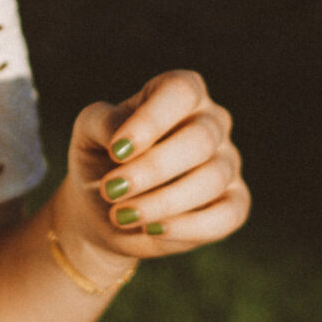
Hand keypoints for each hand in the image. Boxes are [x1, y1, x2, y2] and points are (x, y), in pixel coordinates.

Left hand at [52, 70, 249, 273]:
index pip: (181, 92)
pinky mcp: (234, 203)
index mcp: (180, 93)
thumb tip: (121, 136)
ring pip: (212, 179)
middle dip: (152, 169)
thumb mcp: (87, 134)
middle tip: (111, 190)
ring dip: (162, 202)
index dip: (151, 121)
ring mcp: (227, 163)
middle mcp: (212, 122)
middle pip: (200, 139)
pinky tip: (152, 230)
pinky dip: (188, 227)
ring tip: (121, 215)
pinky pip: (227, 215)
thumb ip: (101, 122)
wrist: (104, 211)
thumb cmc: (100, 161)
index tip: (116, 150)